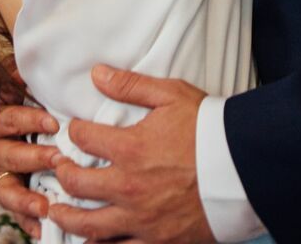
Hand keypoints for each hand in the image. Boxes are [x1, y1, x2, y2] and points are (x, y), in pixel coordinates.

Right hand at [0, 76, 58, 237]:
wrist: (38, 99)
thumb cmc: (35, 82)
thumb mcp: (26, 69)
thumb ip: (26, 65)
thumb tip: (32, 52)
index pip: (6, 118)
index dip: (27, 121)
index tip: (53, 123)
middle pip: (5, 155)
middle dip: (32, 158)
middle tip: (58, 158)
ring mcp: (2, 168)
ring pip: (4, 188)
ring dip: (24, 198)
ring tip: (46, 204)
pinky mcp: (14, 187)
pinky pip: (15, 210)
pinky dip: (27, 220)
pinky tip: (43, 228)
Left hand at [48, 65, 213, 243]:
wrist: (242, 168)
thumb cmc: (208, 128)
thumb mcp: (170, 95)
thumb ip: (131, 86)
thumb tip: (97, 74)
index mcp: (130, 149)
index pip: (84, 139)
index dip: (74, 131)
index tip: (73, 131)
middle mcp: (128, 187)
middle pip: (78, 184)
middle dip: (63, 174)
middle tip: (59, 169)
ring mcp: (141, 219)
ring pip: (90, 226)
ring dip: (67, 217)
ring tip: (57, 212)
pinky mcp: (157, 242)